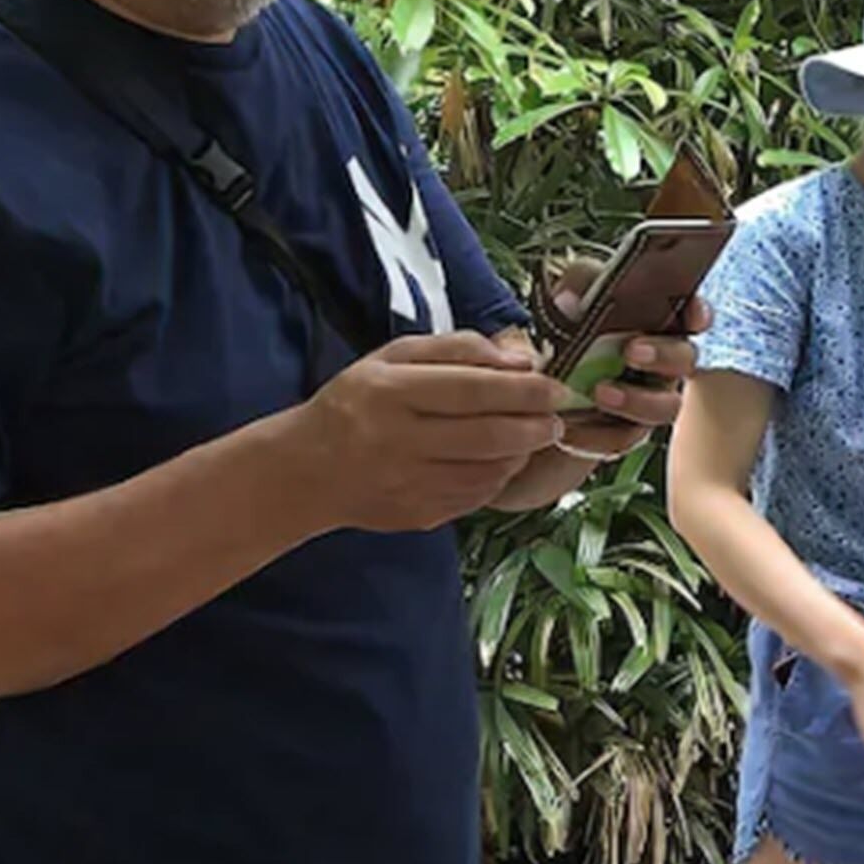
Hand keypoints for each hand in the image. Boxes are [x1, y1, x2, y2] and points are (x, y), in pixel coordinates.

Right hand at [284, 332, 567, 532]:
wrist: (306, 470)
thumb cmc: (358, 402)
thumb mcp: (393, 358)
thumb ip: (458, 349)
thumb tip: (521, 358)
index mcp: (390, 392)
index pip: (472, 390)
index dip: (524, 391)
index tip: (557, 388)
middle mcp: (398, 440)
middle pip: (488, 435)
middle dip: (535, 426)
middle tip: (557, 417)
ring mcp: (409, 483)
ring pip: (489, 470)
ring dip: (523, 453)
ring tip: (532, 436)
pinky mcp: (419, 514)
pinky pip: (477, 495)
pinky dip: (499, 476)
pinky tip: (502, 460)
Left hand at [545, 259, 706, 455]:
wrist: (539, 379)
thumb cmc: (569, 326)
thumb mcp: (571, 295)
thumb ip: (578, 284)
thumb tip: (570, 299)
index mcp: (660, 323)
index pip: (693, 316)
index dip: (699, 314)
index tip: (693, 316)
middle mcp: (664, 363)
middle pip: (686, 360)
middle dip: (663, 355)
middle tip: (631, 352)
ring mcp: (650, 399)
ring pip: (666, 407)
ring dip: (636, 400)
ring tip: (598, 393)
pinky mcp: (625, 431)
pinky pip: (622, 439)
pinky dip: (595, 435)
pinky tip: (569, 427)